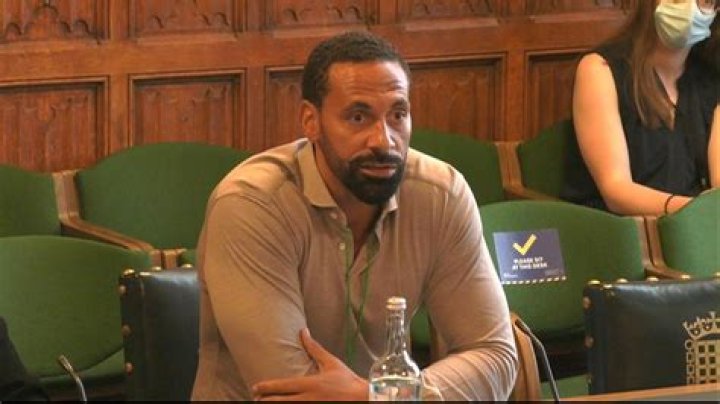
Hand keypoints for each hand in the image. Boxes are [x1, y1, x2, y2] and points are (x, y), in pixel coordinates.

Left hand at [252, 328, 368, 400]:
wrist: (362, 398)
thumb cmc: (346, 380)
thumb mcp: (330, 363)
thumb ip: (314, 348)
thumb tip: (303, 331)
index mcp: (310, 384)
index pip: (282, 386)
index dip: (266, 387)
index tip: (255, 387)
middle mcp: (308, 399)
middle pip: (280, 402)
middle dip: (265, 401)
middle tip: (256, 398)